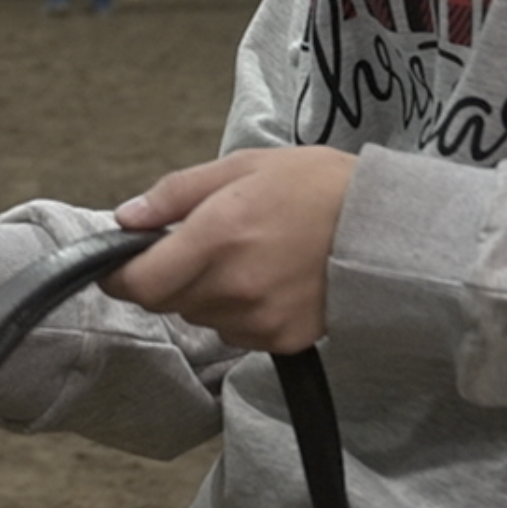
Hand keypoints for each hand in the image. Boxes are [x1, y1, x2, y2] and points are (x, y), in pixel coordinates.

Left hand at [104, 147, 357, 352]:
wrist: (386, 227)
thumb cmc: (315, 185)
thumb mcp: (240, 166)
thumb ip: (175, 195)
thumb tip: (125, 218)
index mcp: (217, 236)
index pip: (139, 282)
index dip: (120, 275)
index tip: (121, 263)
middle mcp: (233, 286)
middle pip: (166, 302)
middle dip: (168, 277)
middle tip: (201, 246)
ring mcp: (258, 319)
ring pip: (201, 317)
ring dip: (205, 294)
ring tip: (245, 259)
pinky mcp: (282, 341)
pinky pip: (236, 333)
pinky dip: (238, 312)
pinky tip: (268, 282)